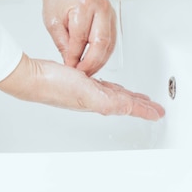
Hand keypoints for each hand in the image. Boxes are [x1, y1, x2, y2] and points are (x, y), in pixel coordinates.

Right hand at [0, 54, 164, 120]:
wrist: (32, 78)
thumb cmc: (54, 87)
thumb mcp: (88, 94)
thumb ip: (110, 101)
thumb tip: (130, 108)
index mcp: (100, 102)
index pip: (128, 106)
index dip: (145, 110)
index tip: (159, 113)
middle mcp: (94, 97)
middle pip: (123, 101)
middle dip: (139, 104)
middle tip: (152, 107)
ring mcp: (84, 89)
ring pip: (113, 93)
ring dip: (126, 96)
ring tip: (136, 97)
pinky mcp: (76, 80)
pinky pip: (99, 84)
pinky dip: (109, 85)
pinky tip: (106, 84)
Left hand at [38, 0, 115, 75]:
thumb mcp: (53, 23)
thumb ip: (62, 44)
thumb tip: (71, 63)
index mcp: (83, 5)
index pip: (81, 38)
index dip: (76, 57)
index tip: (70, 68)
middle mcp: (100, 7)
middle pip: (101, 42)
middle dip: (91, 63)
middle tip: (82, 74)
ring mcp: (109, 13)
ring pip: (109, 44)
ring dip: (99, 61)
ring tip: (87, 71)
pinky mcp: (113, 19)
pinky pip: (111, 41)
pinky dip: (103, 54)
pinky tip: (94, 62)